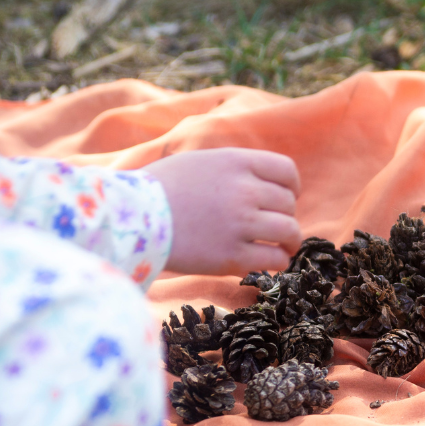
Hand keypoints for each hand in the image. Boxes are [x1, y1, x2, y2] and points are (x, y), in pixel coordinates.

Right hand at [146, 148, 301, 275]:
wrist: (133, 217)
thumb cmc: (161, 190)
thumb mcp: (200, 162)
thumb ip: (233, 169)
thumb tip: (262, 185)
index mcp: (236, 163)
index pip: (286, 171)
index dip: (291, 187)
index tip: (286, 198)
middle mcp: (244, 191)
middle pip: (288, 204)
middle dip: (286, 216)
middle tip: (275, 227)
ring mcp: (240, 224)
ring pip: (289, 231)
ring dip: (290, 241)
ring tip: (284, 248)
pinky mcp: (233, 256)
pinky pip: (274, 259)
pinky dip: (278, 261)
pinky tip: (269, 262)